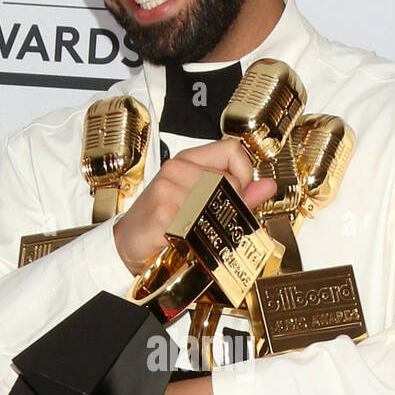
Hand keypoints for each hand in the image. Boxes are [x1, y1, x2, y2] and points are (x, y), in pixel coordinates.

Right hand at [113, 138, 274, 275]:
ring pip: (217, 202)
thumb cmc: (161, 224)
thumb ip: (237, 194)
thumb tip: (268, 186)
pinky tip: (186, 240)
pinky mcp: (164, 212)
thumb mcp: (199, 203)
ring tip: (197, 232)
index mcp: (187, 160)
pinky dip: (198, 238)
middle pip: (230, 179)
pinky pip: (200, 223)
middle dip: (230, 205)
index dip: (243, 173)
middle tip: (212, 221)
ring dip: (213, 225)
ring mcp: (169, 188)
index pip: (232, 149)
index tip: (237, 193)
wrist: (125, 245)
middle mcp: (177, 169)